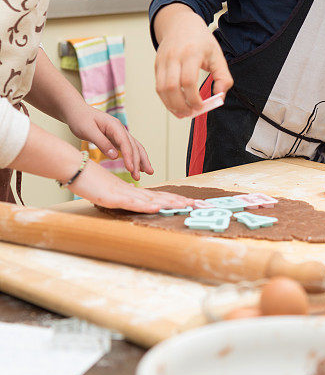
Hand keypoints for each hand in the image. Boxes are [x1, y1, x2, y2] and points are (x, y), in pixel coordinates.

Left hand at [66, 106, 152, 181]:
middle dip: (138, 162)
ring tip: (149, 172)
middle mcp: (120, 129)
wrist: (76, 111)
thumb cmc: (80, 119)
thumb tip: (114, 156)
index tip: (131, 169)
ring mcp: (120, 134)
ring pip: (135, 147)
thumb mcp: (88, 131)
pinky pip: (129, 149)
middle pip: (134, 146)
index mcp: (114, 126)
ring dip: (142, 160)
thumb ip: (102, 143)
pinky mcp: (116, 139)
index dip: (129, 157)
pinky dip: (136, 157)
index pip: (125, 143)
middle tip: (138, 177)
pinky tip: (139, 166)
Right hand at [71, 160, 192, 212]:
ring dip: (170, 203)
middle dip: (182, 201)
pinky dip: (146, 205)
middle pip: (162, 196)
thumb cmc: (88, 179)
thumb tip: (133, 202)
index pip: (159, 196)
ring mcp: (123, 194)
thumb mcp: (109, 192)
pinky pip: (132, 203)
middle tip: (201, 205)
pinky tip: (157, 207)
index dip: (175, 200)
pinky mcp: (113, 197)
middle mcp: (132, 191)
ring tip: (187, 205)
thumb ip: (122, 197)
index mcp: (133, 191)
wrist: (72, 167)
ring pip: (151, 199)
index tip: (192, 203)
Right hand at [154, 4, 232, 117]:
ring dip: (171, 105)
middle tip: (191, 113)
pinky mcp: (157, 65)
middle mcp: (174, 56)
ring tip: (182, 113)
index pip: (188, 81)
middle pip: (172, 87)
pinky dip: (166, 99)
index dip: (193, 98)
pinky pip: (158, 86)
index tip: (201, 106)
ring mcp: (162, 60)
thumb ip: (223, 77)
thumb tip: (220, 97)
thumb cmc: (200, 41)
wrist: (180, 23)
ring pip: (161, 89)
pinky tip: (175, 105)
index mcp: (191, 53)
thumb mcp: (217, 56)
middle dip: (181, 105)